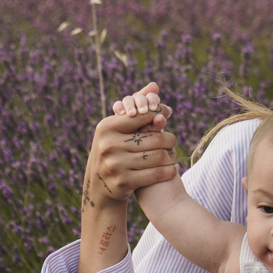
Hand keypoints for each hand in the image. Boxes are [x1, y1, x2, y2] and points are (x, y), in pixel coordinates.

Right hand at [82, 81, 179, 205]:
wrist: (100, 186)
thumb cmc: (113, 150)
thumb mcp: (118, 129)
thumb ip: (137, 106)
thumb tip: (154, 86)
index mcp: (106, 127)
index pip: (142, 116)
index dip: (158, 117)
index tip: (164, 120)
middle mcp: (108, 145)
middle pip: (154, 138)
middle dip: (169, 140)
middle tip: (173, 141)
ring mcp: (115, 165)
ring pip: (158, 157)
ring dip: (171, 156)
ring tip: (173, 155)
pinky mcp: (124, 182)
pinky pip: (156, 174)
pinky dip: (168, 171)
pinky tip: (172, 169)